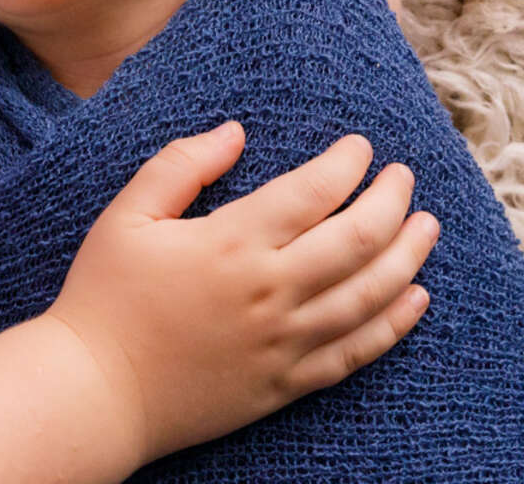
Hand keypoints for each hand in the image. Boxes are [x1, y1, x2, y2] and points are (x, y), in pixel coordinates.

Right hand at [45, 122, 436, 464]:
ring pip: (369, 295)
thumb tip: (235, 132)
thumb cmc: (105, 296)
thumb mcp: (127, 214)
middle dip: (390, 201)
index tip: (361, 146)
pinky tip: (416, 300)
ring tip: (427, 227)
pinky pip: (356, 353)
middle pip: (357, 240)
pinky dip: (394, 325)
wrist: (97, 390)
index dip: (345, 165)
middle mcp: (270, 291)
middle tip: (404, 176)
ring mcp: (284, 342)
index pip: (312, 193)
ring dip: (408, 257)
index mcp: (231, 243)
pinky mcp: (286, 384)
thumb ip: (181, 165)